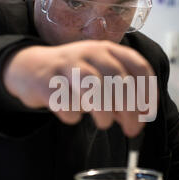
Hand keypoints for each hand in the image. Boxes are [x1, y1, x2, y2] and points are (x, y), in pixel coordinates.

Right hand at [2, 40, 156, 136]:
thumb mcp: (100, 78)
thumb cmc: (73, 76)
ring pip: (92, 86)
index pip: (138, 66)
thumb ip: (120, 96)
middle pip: (118, 78)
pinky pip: (65, 103)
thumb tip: (138, 120)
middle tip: (132, 129)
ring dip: (104, 111)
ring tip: (104, 123)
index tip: (148, 114)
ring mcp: (67, 65)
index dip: (148, 92)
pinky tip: (73, 115)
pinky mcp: (47, 82)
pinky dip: (73, 115)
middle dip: (130, 108)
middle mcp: (89, 53)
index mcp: (108, 50)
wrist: (30, 68)